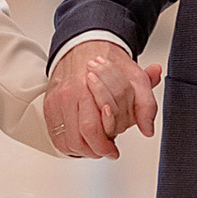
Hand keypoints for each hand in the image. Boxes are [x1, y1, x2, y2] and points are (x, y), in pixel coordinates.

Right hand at [43, 43, 164, 160]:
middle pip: (84, 134)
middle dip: (98, 149)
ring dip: (84, 150)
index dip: (108, 143)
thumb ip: (145, 104)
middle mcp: (71, 93)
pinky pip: (57, 138)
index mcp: (91, 85)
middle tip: (107, 150)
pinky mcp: (49, 107)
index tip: (114, 150)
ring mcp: (58, 101)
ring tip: (95, 147)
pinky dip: (69, 146)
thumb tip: (148, 128)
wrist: (84, 47)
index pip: (99, 124)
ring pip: (68, 141)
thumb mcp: (135, 79)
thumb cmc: (108, 63)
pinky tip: (81, 142)